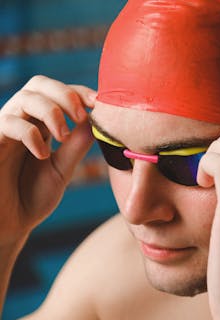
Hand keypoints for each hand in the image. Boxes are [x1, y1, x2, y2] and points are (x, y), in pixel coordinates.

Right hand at [0, 75, 94, 248]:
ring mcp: (4, 130)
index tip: (99, 103)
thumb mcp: (62, 169)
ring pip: (25, 97)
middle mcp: (22, 121)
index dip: (79, 92)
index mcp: (41, 124)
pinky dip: (31, 134)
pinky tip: (43, 153)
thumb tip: (96, 120)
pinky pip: (8, 123)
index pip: (59, 92)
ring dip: (51, 111)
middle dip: (65, 93)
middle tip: (81, 115)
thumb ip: (77, 146)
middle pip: (39, 84)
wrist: (9, 224)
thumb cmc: (32, 197)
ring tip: (63, 135)